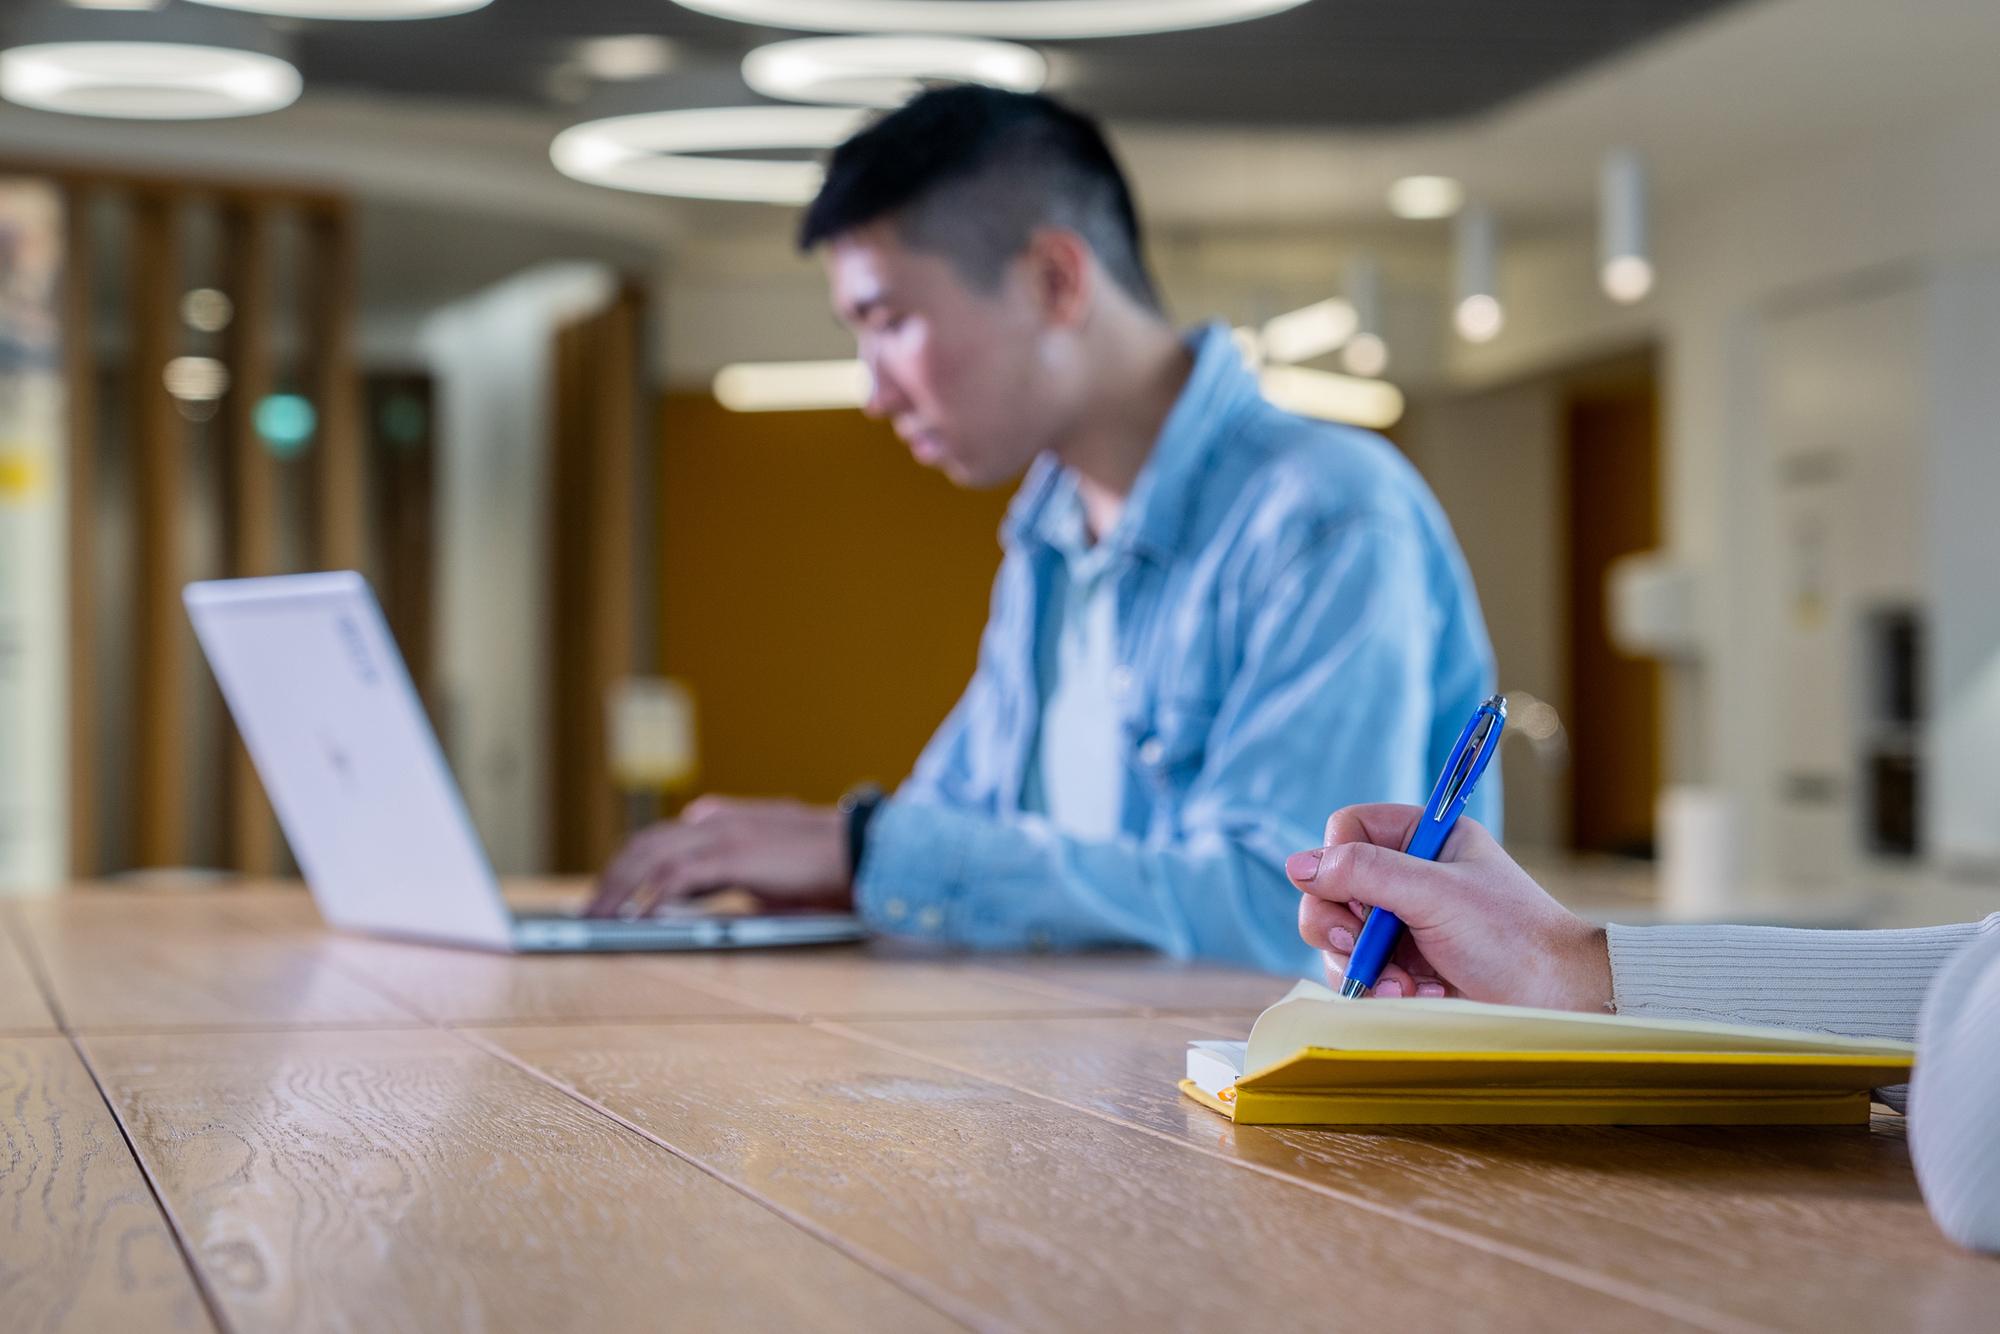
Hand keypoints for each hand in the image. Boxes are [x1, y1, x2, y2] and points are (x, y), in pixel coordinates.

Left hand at [585, 796, 852, 918]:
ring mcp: (723, 834)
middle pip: (645, 845)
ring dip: (618, 890)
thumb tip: (689, 893)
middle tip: (587, 913)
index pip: (661, 840)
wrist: (864, 852)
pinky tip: (634, 920)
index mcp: (723, 822)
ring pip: (650, 856)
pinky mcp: (733, 855)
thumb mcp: (768, 870)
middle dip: (611, 879)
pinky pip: (676, 876)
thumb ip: (729, 873)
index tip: (607, 895)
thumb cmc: (825, 869)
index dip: (628, 867)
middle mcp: (716, 822)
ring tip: (596, 921)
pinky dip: (649, 897)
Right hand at [1286, 803, 1611, 1010]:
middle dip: (1342, 924)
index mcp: (1423, 839)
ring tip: (1404, 985)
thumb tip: (1298, 864)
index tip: (1355, 895)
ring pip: (1335, 934)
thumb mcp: (1437, 893)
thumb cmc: (1512, 937)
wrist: (1556, 1000)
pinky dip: (1377, 988)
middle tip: (1360, 947)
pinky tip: (1415, 997)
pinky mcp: (1400, 966)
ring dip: (1362, 965)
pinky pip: (1356, 972)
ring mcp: (1400, 924)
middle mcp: (1406, 877)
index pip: (1348, 830)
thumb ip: (1367, 871)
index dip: (1337, 860)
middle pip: (1328, 885)